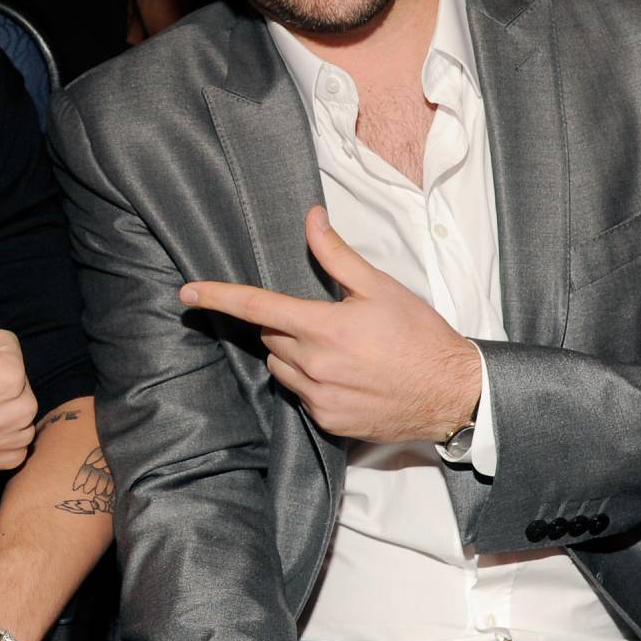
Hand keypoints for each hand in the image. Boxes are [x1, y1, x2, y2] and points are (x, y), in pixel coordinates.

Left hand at [180, 207, 479, 443]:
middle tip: (328, 320)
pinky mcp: (327, 421)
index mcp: (323, 327)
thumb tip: (311, 219)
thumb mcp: (381, 287)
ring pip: (280, 367)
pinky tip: (347, 376)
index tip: (187, 291)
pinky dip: (311, 382)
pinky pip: (299, 395)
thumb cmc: (420, 335)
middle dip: (286, 325)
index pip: (257, 308)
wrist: (452, 393)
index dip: (218, 296)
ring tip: (340, 350)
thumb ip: (337, 255)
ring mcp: (318, 397)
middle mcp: (313, 365)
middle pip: (271, 337)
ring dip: (294, 355)